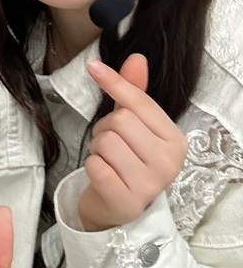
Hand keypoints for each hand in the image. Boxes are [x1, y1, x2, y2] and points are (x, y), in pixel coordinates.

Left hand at [78, 55, 187, 231]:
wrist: (116, 209)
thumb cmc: (126, 163)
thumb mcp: (134, 128)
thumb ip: (134, 94)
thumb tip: (136, 58)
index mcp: (176, 141)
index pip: (139, 103)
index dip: (115, 83)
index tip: (93, 68)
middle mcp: (169, 162)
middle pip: (120, 120)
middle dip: (104, 128)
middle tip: (110, 145)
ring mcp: (150, 184)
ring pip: (105, 141)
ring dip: (97, 148)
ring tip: (107, 161)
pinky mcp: (126, 200)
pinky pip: (95, 165)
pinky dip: (91, 166)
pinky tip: (102, 176)